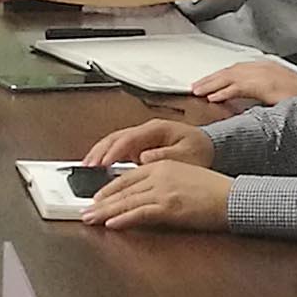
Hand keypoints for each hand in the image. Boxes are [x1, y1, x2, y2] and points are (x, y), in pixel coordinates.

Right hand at [78, 118, 209, 170]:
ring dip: (99, 154)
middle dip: (99, 152)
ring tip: (87, 167)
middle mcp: (146, 131)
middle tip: (87, 167)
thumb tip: (143, 156)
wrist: (210, 147)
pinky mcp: (139, 147)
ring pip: (113, 142)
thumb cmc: (200, 150)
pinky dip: (105, 157)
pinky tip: (98, 167)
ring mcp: (141, 138)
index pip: (128, 138)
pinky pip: (118, 150)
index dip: (114, 151)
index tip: (103, 164)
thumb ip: (165, 155)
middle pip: (115, 138)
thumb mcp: (187, 154)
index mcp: (157, 129)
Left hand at [80, 158, 233, 234]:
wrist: (232, 196)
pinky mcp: (170, 207)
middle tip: (85, 211)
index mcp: (162, 165)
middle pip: (123, 189)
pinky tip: (112, 223)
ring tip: (90, 219)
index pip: (128, 177)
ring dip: (105, 212)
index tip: (97, 198)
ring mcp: (164, 191)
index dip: (109, 189)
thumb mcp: (184, 176)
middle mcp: (159, 174)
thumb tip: (144, 195)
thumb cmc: (213, 190)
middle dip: (100, 202)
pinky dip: (123, 219)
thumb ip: (162, 181)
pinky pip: (140, 213)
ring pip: (127, 201)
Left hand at [190, 56, 296, 108]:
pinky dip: (225, 92)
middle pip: (229, 71)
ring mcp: (263, 74)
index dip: (219, 77)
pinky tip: (214, 97)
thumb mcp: (277, 93)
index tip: (206, 83)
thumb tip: (244, 103)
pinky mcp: (264, 85)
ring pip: (230, 77)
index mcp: (265, 68)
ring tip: (198, 91)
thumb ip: (259, 94)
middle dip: (211, 79)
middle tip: (195, 86)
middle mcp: (262, 68)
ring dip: (212, 84)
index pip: (236, 70)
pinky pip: (239, 87)